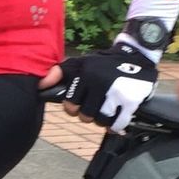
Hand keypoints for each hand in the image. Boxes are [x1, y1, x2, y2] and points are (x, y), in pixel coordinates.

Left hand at [43, 42, 157, 131]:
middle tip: (95, 106)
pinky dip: (116, 125)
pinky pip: (118, 123)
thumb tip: (41, 85)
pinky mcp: (131, 100)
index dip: (73, 108)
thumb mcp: (81, 62)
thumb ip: (59, 72)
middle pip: (85, 116)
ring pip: (101, 121)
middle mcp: (99, 82)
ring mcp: (116, 92)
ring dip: (103, 119)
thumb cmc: (104, 63)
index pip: (70, 106)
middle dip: (88, 115)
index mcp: (85, 74)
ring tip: (107, 109)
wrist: (137, 54)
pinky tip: (117, 117)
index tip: (80, 104)